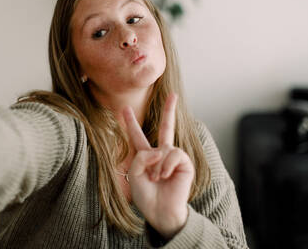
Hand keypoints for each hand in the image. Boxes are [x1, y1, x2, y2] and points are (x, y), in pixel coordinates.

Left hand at [123, 93, 193, 238]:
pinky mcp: (185, 163)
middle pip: (166, 127)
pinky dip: (166, 165)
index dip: (130, 123)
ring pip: (164, 148)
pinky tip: (166, 176)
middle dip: (169, 110)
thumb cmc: (146, 197)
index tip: (123, 109)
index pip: (137, 136)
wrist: (160, 212)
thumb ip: (142, 156)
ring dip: (157, 165)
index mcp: (146, 157)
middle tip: (173, 94)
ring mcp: (174, 158)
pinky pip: (174, 154)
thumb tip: (162, 149)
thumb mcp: (134, 174)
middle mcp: (161, 154)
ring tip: (157, 179)